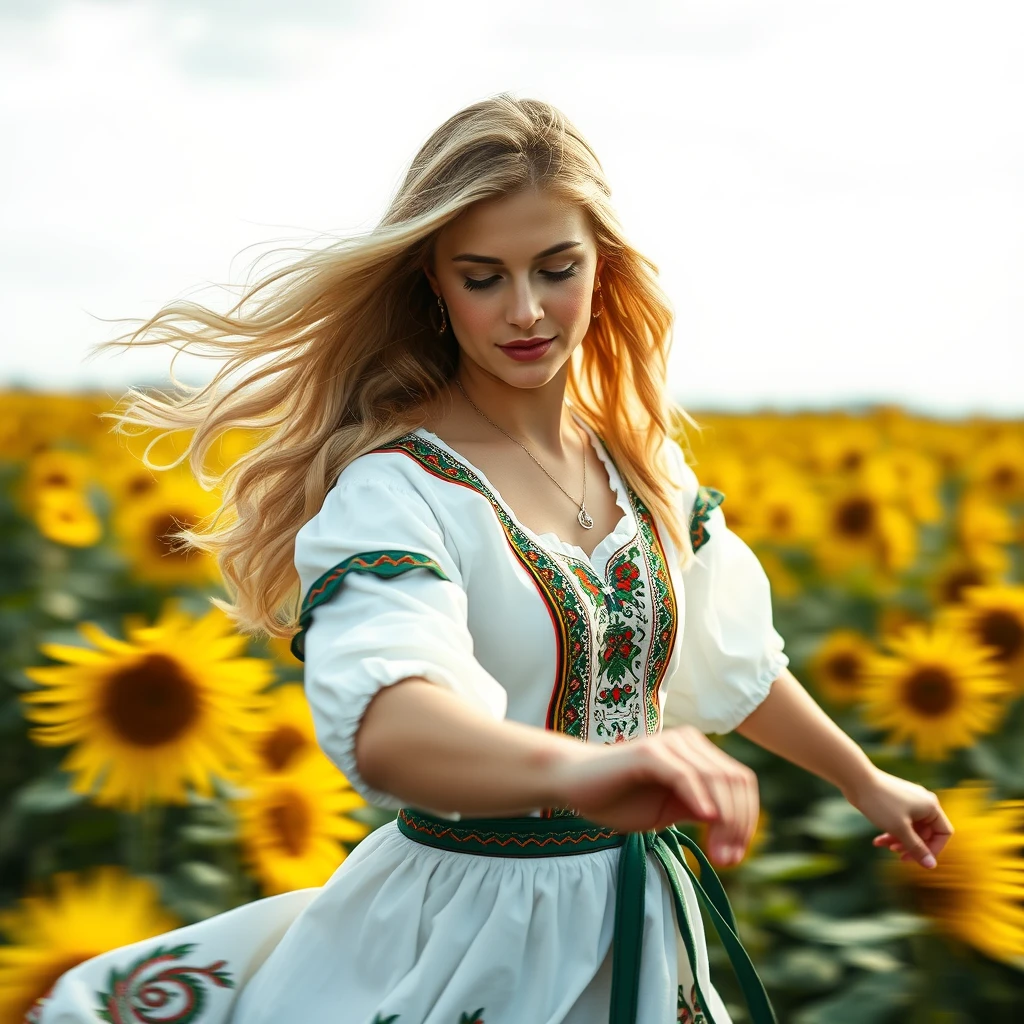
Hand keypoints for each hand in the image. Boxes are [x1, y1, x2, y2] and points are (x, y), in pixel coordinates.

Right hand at [550, 724, 759, 866]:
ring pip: (716, 778)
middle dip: (740, 825)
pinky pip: (685, 775)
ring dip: (725, 820)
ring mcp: (669, 745)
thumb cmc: (618, 798)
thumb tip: (732, 828)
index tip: (734, 857)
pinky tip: (705, 820)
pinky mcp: (649, 754)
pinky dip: (700, 798)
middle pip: (735, 781)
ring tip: (717, 854)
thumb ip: (698, 811)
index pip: (741, 783)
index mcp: (696, 754)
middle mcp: (688, 743)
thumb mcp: (668, 810)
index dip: (747, 820)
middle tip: (727, 861)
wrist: (574, 783)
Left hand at [843, 768, 953, 868]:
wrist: (856, 779)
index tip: (917, 858)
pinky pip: (900, 821)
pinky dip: (891, 831)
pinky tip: (877, 841)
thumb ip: (917, 848)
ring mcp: (909, 800)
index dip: (933, 849)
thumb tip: (932, 866)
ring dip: (898, 840)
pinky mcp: (896, 801)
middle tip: (894, 852)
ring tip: (882, 845)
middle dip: (910, 845)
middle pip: (925, 833)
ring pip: (911, 829)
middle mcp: (923, 802)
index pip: (943, 833)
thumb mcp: (900, 829)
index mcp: (931, 806)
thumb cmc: (881, 803)